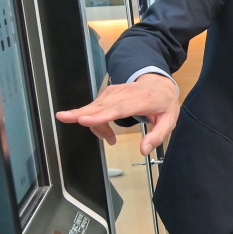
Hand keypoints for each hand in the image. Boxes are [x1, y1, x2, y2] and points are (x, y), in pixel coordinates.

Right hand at [56, 74, 179, 156]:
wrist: (160, 83)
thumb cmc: (164, 103)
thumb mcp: (169, 121)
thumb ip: (157, 136)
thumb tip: (144, 150)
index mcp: (141, 99)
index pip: (118, 108)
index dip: (100, 115)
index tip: (84, 119)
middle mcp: (124, 93)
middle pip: (100, 106)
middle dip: (80, 113)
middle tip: (63, 118)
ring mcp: (114, 92)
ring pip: (95, 108)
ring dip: (95, 125)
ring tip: (110, 139)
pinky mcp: (108, 94)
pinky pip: (96, 107)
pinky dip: (95, 120)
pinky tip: (106, 131)